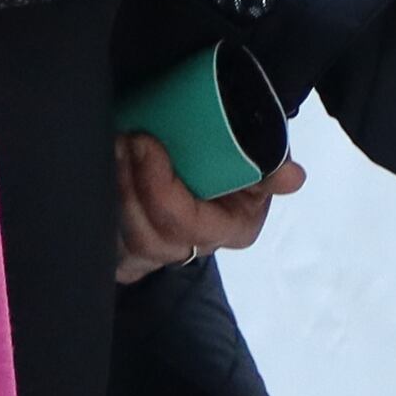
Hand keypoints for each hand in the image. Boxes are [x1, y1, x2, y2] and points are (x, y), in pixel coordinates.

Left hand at [118, 133, 305, 285]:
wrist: (215, 148)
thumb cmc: (239, 148)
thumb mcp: (260, 148)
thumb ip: (271, 166)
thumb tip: (293, 178)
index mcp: (233, 227)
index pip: (189, 223)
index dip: (161, 188)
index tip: (145, 142)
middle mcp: (197, 247)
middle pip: (152, 239)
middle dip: (130, 188)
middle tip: (122, 141)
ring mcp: (164, 254)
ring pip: (128, 247)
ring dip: (113, 196)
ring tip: (110, 151)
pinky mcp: (135, 255)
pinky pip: (113, 254)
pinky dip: (103, 221)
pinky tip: (102, 183)